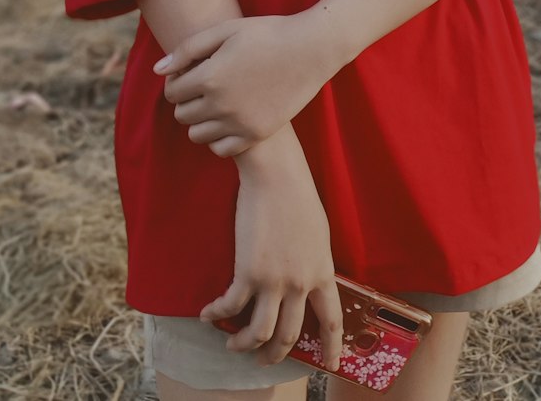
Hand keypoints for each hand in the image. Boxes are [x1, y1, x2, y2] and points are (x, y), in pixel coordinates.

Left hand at [154, 11, 338, 156]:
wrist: (310, 49)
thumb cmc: (266, 33)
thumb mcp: (225, 30)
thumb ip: (188, 49)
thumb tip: (158, 70)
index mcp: (210, 76)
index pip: (172, 92)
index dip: (177, 82)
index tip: (190, 73)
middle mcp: (221, 104)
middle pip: (182, 115)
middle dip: (186, 101)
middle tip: (202, 87)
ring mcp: (239, 122)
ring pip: (197, 135)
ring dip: (200, 120)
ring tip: (215, 102)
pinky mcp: (256, 134)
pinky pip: (221, 149)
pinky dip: (218, 138)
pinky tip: (228, 119)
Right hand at [201, 126, 342, 370]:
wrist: (276, 175)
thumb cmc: (298, 196)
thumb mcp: (318, 234)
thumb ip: (315, 263)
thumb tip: (307, 282)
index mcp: (322, 272)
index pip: (332, 320)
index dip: (332, 347)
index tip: (331, 365)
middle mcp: (300, 283)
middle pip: (289, 334)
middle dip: (275, 354)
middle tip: (264, 360)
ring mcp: (273, 280)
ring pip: (259, 332)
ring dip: (244, 344)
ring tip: (234, 345)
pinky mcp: (247, 272)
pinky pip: (231, 306)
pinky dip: (217, 314)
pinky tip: (208, 314)